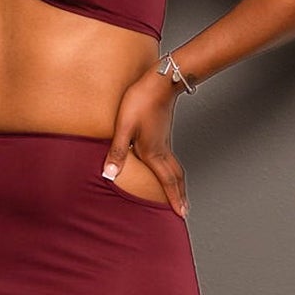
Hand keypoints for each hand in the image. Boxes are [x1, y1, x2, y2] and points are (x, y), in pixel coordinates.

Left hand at [101, 68, 188, 217]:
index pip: (167, 181)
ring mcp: (165, 140)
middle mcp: (162, 149)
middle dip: (180, 195)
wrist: (160, 81)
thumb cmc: (140, 102)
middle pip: (176, 177)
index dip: (174, 198)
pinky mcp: (163, 133)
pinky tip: (166, 167)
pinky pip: (171, 158)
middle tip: (184, 210)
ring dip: (178, 183)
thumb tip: (109, 174)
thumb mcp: (124, 127)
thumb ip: (117, 152)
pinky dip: (173, 170)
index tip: (181, 214)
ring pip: (175, 167)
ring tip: (178, 193)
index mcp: (153, 152)